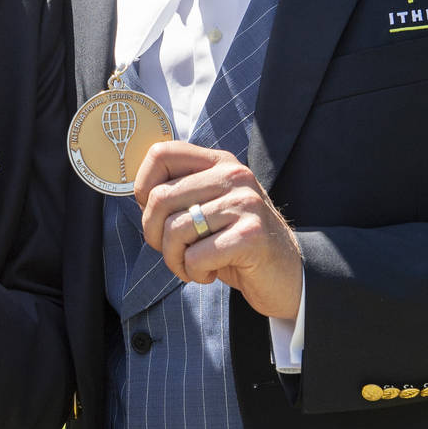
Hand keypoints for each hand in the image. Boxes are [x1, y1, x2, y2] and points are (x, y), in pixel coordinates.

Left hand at [134, 141, 303, 320]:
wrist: (288, 275)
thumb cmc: (237, 243)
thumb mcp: (210, 208)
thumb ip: (181, 194)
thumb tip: (139, 196)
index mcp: (220, 162)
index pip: (162, 153)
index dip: (143, 186)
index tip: (155, 214)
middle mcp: (233, 175)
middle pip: (160, 198)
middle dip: (154, 235)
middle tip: (173, 252)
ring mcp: (244, 204)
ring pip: (175, 231)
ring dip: (174, 260)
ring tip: (192, 267)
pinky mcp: (250, 236)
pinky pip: (195, 256)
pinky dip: (194, 273)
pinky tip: (210, 274)